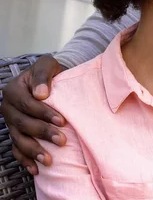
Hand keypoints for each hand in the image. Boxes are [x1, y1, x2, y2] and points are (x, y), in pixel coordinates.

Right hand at [0, 55, 66, 174]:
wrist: (49, 81)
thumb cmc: (50, 73)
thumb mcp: (47, 64)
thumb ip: (43, 75)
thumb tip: (41, 94)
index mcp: (13, 90)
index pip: (28, 105)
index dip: (44, 114)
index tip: (62, 121)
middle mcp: (8, 108)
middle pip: (23, 124)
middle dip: (43, 133)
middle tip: (62, 140)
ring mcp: (11, 123)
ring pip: (18, 140)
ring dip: (33, 151)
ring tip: (49, 160)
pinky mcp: (16, 134)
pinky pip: (16, 150)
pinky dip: (25, 160)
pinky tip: (36, 170)